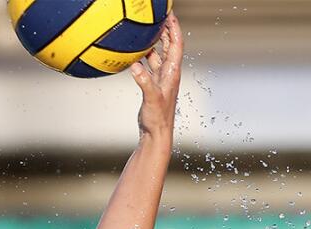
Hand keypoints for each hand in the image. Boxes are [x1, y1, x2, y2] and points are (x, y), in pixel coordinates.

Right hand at [130, 12, 182, 142]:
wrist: (156, 134)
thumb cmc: (158, 118)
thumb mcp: (152, 98)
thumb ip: (144, 81)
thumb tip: (135, 66)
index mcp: (172, 72)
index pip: (175, 44)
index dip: (174, 27)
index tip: (169, 14)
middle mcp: (168, 73)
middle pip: (169, 45)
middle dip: (165, 28)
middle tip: (159, 15)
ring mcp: (160, 78)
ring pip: (158, 54)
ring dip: (155, 40)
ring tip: (148, 28)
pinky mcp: (152, 84)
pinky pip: (148, 64)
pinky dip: (143, 55)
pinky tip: (135, 52)